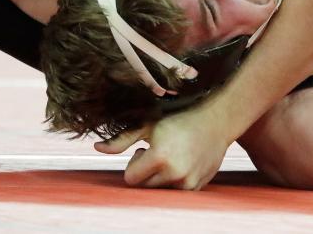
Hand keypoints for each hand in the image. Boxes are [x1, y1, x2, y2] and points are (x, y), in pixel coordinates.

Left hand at [94, 109, 230, 189]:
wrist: (216, 121)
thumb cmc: (178, 119)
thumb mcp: (148, 124)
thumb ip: (121, 140)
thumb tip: (96, 148)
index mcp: (159, 157)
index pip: (130, 178)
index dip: (134, 163)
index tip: (144, 150)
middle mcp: (174, 173)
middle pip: (144, 186)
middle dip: (147, 172)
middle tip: (160, 152)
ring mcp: (188, 182)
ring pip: (160, 190)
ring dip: (161, 177)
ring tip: (172, 156)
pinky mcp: (197, 187)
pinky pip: (175, 192)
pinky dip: (175, 180)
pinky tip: (184, 161)